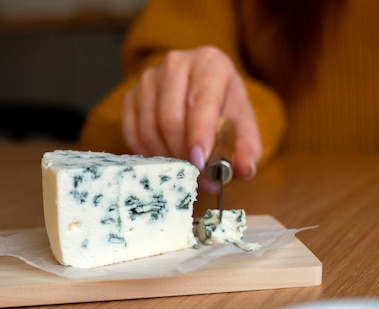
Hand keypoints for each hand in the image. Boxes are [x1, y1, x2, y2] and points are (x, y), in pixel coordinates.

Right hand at [122, 46, 261, 181]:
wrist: (201, 93)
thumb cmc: (224, 108)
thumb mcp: (243, 124)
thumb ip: (248, 147)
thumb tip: (245, 169)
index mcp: (209, 63)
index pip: (200, 102)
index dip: (199, 134)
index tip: (200, 161)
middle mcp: (175, 64)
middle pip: (170, 119)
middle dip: (183, 154)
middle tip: (197, 175)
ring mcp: (148, 79)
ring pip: (149, 130)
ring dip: (167, 159)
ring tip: (185, 170)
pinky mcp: (130, 96)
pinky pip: (133, 135)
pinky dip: (149, 156)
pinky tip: (166, 160)